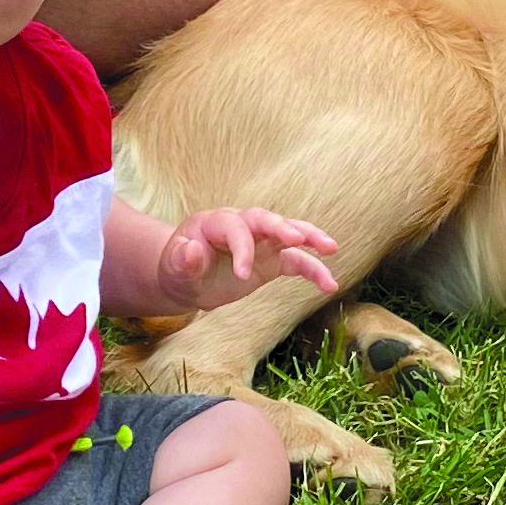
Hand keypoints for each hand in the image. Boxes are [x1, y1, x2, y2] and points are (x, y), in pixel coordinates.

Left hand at [160, 206, 341, 312]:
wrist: (188, 279)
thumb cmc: (179, 271)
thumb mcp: (174, 270)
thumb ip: (180, 260)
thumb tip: (190, 249)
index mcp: (215, 223)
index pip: (235, 228)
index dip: (241, 248)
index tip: (242, 276)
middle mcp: (242, 225)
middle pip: (265, 219)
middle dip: (281, 226)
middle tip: (296, 238)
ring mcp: (260, 242)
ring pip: (289, 232)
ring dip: (310, 238)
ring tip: (331, 248)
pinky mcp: (272, 260)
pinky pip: (297, 261)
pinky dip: (313, 270)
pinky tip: (330, 285)